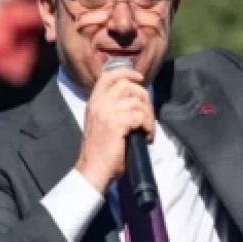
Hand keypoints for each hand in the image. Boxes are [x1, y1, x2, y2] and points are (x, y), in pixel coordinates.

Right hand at [74, 67, 154, 190]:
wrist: (93, 169)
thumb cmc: (101, 150)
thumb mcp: (102, 122)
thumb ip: (113, 108)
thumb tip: (136, 99)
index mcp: (94, 102)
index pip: (109, 76)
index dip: (126, 73)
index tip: (139, 78)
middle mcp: (99, 103)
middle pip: (128, 86)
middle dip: (144, 98)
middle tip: (147, 117)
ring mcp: (107, 112)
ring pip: (137, 102)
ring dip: (148, 117)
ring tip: (146, 131)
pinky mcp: (116, 123)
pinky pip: (140, 116)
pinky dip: (149, 127)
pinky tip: (146, 137)